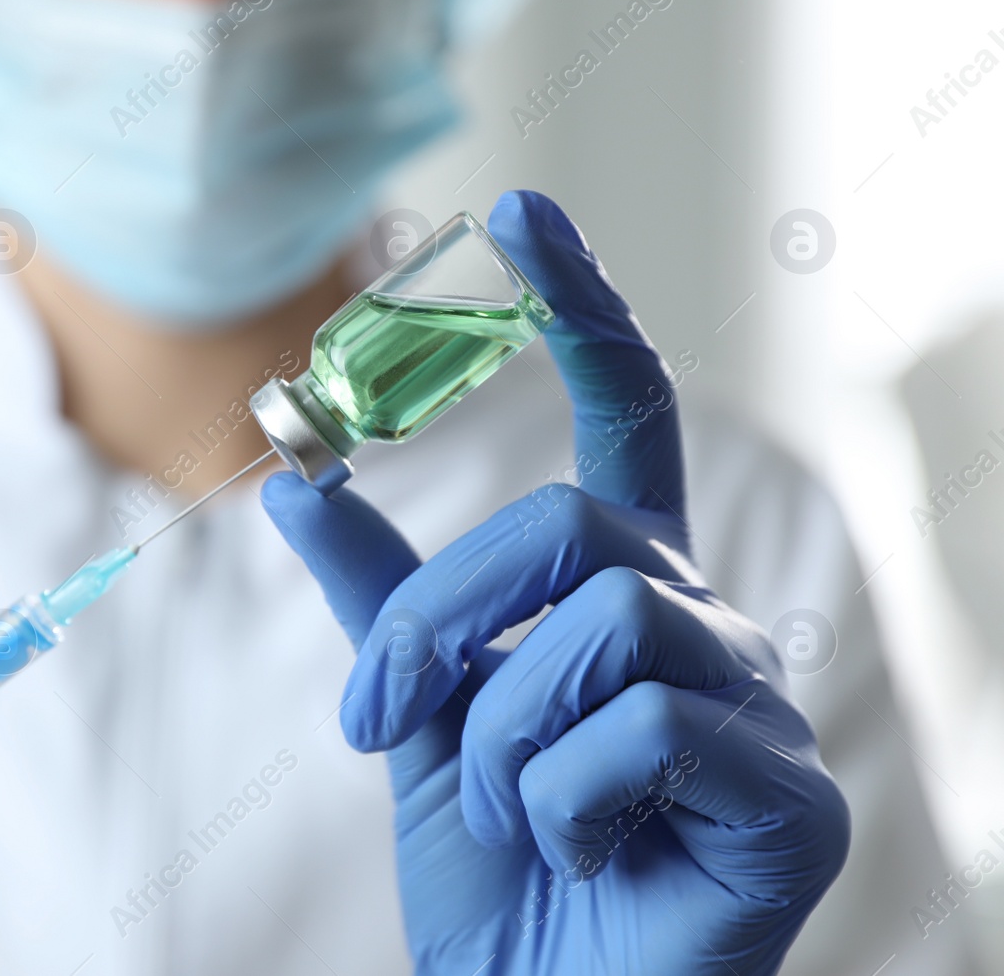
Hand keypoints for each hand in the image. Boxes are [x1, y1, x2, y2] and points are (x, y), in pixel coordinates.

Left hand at [261, 191, 848, 974]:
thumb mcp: (415, 716)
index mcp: (620, 593)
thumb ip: (379, 601)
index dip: (580, 312)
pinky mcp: (789, 798)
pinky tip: (587, 853)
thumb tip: (292, 480)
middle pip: (569, 524)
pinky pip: (641, 730)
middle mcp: (701, 626)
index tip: (524, 212)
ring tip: (513, 816)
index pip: (623, 419)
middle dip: (442, 619)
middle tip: (377, 717)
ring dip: (500, 736)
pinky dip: (562, 803)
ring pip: (600, 627)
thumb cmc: (497, 869)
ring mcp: (756, 709)